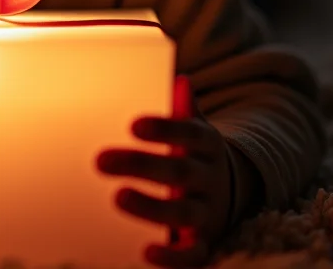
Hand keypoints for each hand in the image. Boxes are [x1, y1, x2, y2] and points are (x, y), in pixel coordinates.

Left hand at [95, 76, 231, 266]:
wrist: (231, 191)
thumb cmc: (193, 153)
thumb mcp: (194, 128)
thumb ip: (183, 109)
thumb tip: (180, 80)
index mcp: (207, 145)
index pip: (189, 133)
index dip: (164, 129)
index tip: (133, 125)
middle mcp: (210, 178)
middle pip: (179, 172)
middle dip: (141, 165)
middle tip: (101, 159)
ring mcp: (208, 211)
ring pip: (184, 212)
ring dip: (151, 207)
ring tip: (118, 197)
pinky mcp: (203, 242)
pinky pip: (192, 253)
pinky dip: (172, 256)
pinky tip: (146, 252)